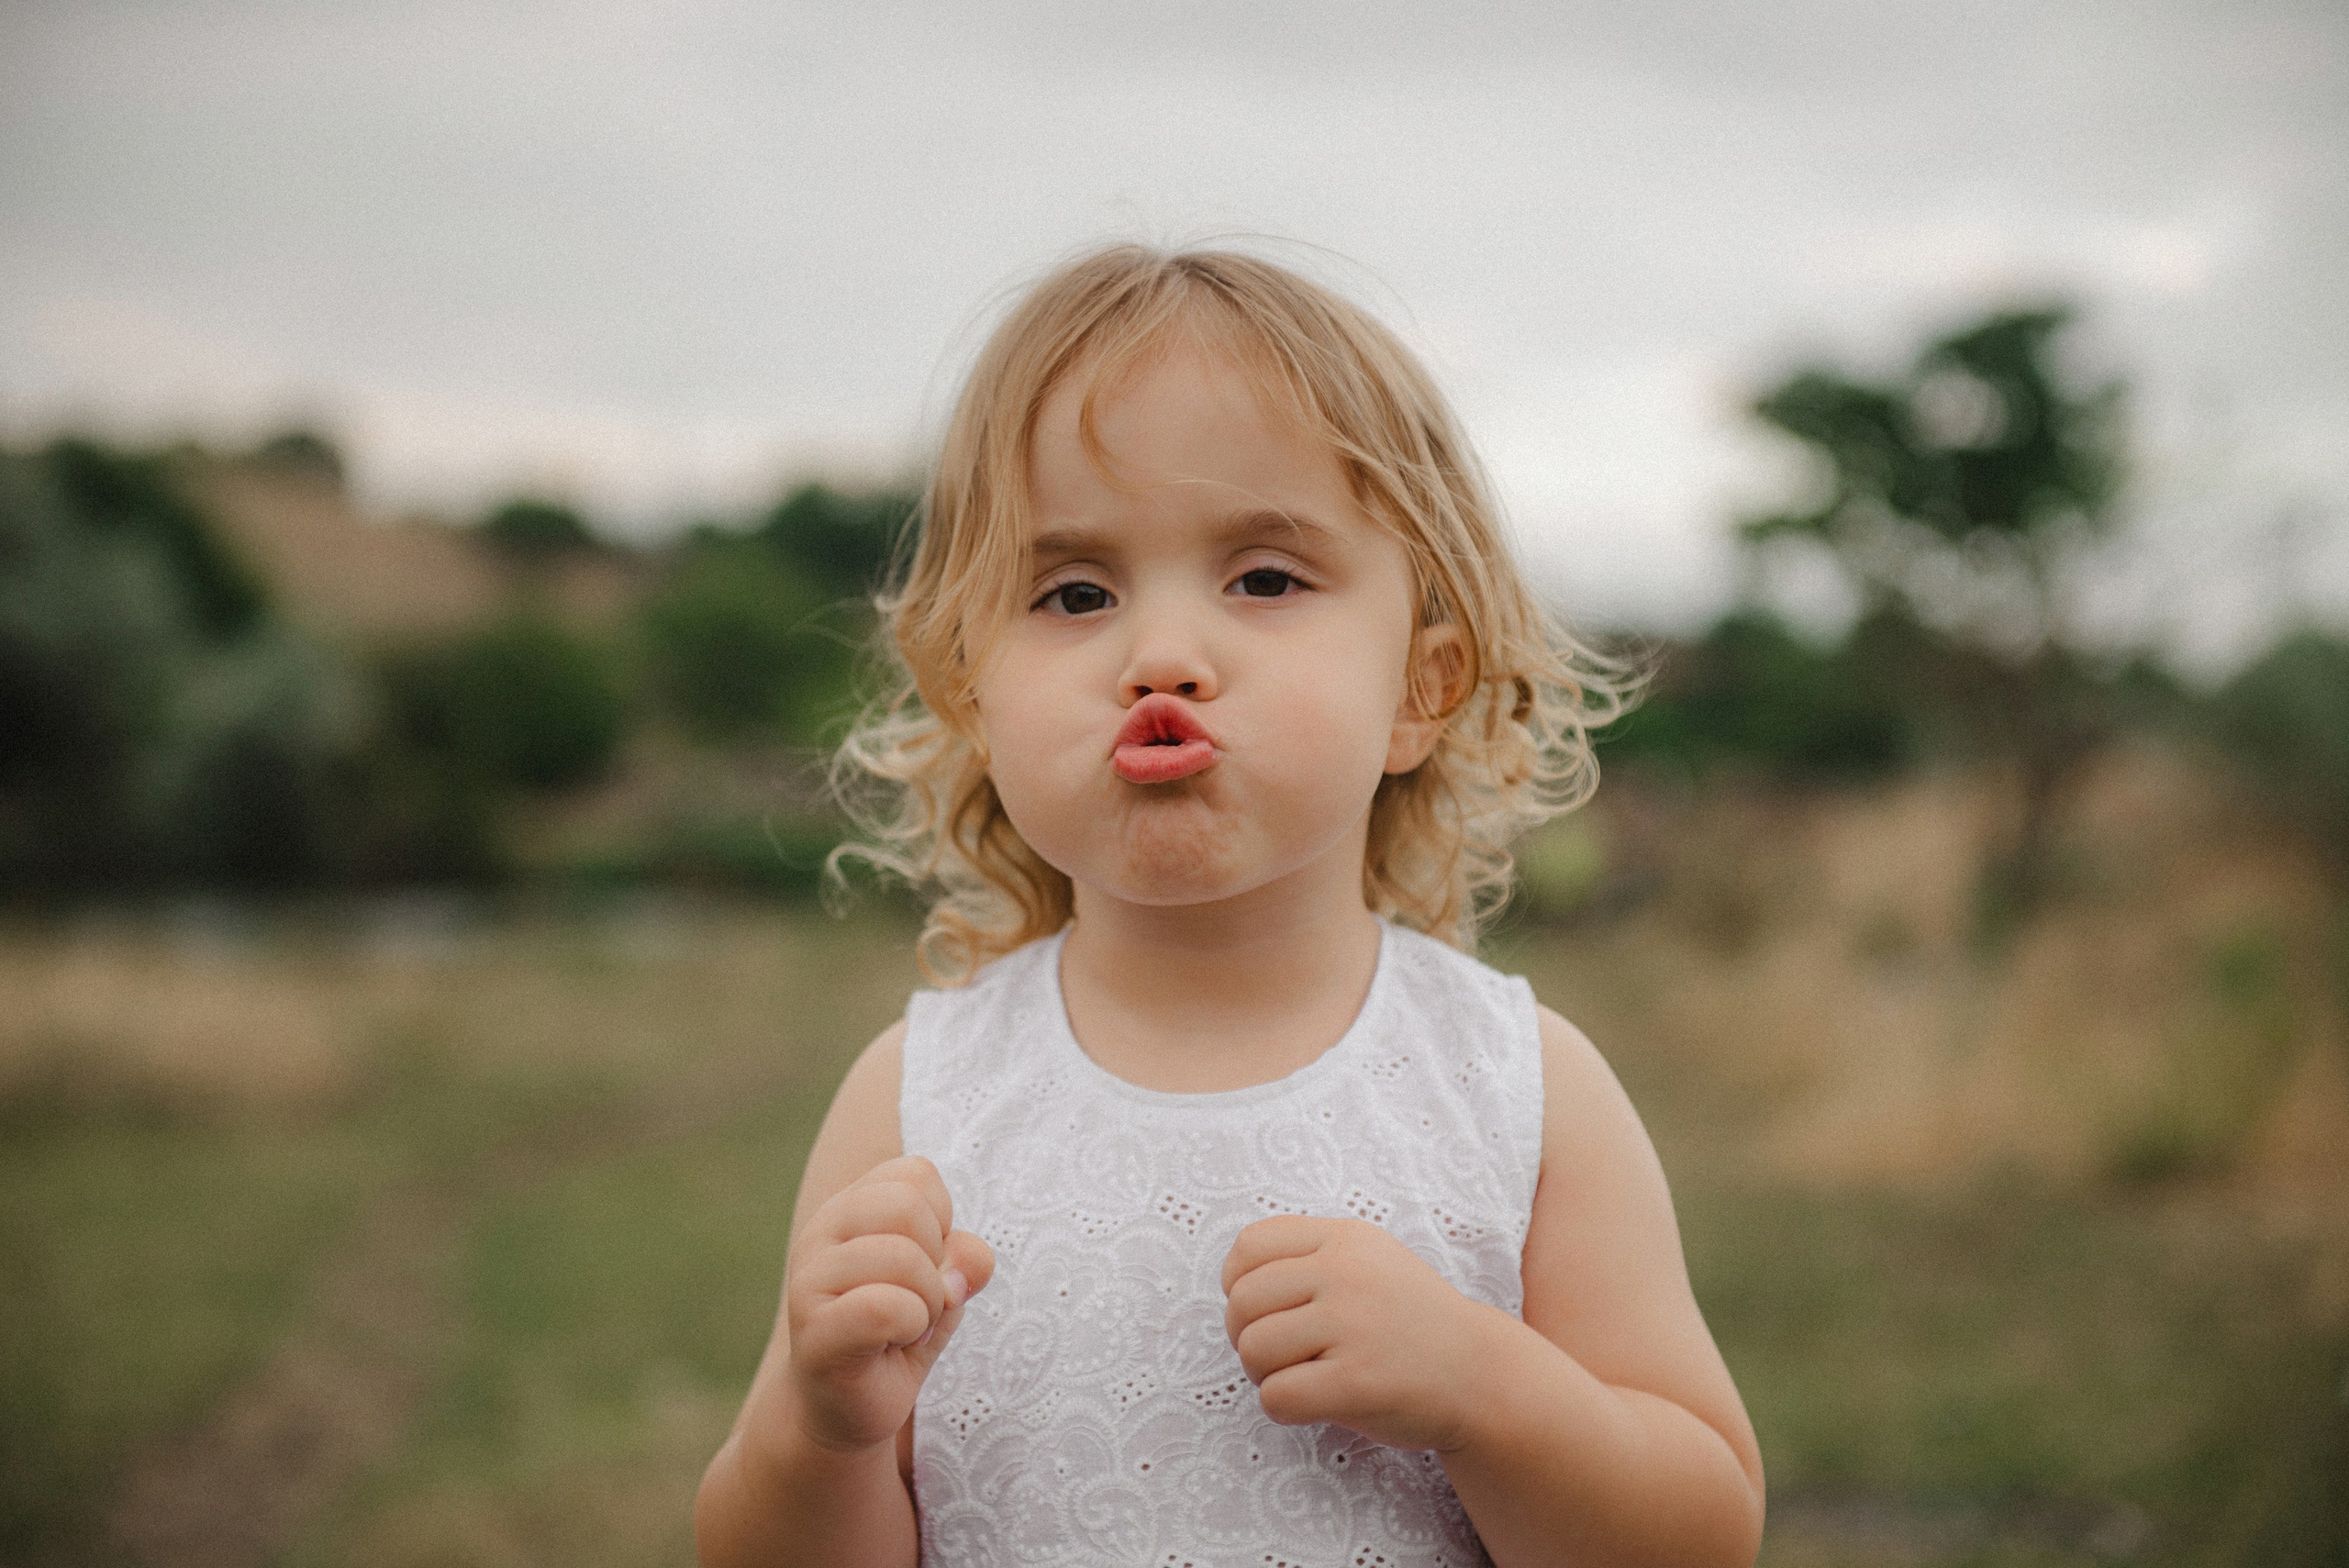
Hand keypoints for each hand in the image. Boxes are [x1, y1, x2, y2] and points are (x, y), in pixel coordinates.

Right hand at [783, 1155, 994, 1453]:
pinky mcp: (812, 1331)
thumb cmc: (899, 1332)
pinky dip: (911, 1329)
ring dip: (926, 1304)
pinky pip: (886, 1307)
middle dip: (936, 1261)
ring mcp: (809, 1280)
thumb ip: (965, 1260)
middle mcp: (821, 1232)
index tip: (924, 1264)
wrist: (849, 1407)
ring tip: (903, 1328)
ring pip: (904, 1258)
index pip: (916, 1174)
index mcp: (850, 1206)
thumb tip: (959, 1273)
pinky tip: (889, 1347)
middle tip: (917, 1303)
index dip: (942, 1221)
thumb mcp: (947, 1285)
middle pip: (909, 1206)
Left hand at [1220, 1215, 1499, 1452]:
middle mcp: (1347, 1273)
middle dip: (1247, 1336)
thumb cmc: (1408, 1322)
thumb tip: (1232, 1277)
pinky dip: (1283, 1408)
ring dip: (1264, 1374)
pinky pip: (1276, 1396)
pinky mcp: (1357, 1382)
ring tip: (1300, 1377)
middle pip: (1243, 1302)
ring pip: (1253, 1349)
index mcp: (1345, 1238)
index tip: (1264, 1310)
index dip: (1238, 1283)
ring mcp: (1354, 1326)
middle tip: (1282, 1355)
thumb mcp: (1369, 1260)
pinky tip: (1315, 1403)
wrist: (1480, 1374)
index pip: (1250, 1245)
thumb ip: (1309, 1256)